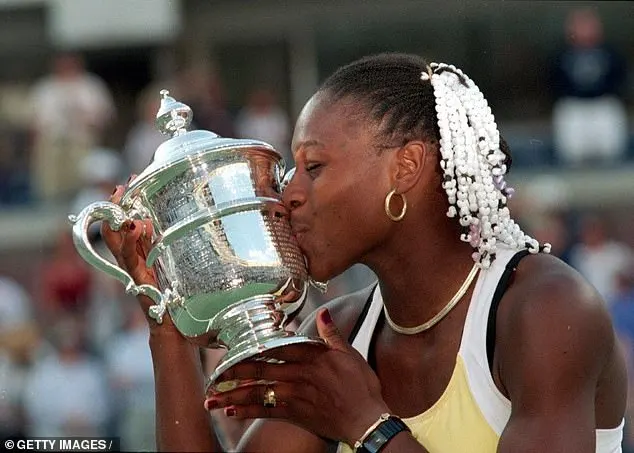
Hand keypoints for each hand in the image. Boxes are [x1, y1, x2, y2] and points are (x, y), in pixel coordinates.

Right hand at [100, 177, 174, 329]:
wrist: (171, 323)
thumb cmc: (172, 294)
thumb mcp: (168, 262)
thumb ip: (160, 244)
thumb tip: (155, 220)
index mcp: (138, 253)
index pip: (123, 223)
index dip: (122, 203)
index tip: (129, 182)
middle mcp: (130, 259)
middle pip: (113, 227)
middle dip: (113, 206)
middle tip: (121, 186)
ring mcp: (132, 268)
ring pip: (115, 239)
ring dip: (118, 217)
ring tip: (123, 198)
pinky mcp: (138, 278)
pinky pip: (130, 256)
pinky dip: (131, 240)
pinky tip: (136, 225)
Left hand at [205, 309, 389, 444]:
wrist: (367, 420)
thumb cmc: (361, 386)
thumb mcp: (349, 354)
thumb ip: (332, 334)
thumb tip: (324, 313)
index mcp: (311, 356)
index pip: (277, 347)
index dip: (254, 347)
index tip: (235, 346)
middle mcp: (298, 374)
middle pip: (261, 369)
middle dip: (234, 372)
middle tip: (213, 373)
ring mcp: (295, 395)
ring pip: (258, 392)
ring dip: (233, 395)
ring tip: (211, 398)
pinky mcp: (295, 414)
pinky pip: (266, 412)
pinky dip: (248, 411)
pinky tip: (231, 411)